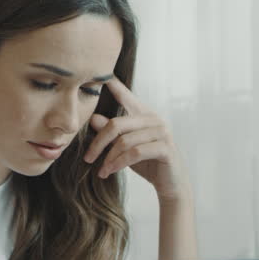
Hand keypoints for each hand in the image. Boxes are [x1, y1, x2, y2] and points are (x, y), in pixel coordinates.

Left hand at [84, 80, 188, 201]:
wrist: (170, 183)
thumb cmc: (147, 162)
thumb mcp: (124, 147)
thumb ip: (111, 132)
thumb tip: (93, 118)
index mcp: (143, 114)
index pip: (125, 96)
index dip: (113, 85)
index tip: (101, 76)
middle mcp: (153, 119)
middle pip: (116, 124)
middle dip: (99, 143)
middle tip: (88, 158)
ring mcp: (161, 132)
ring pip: (125, 141)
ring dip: (109, 158)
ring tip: (102, 170)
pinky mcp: (165, 148)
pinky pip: (135, 153)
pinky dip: (119, 163)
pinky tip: (110, 171)